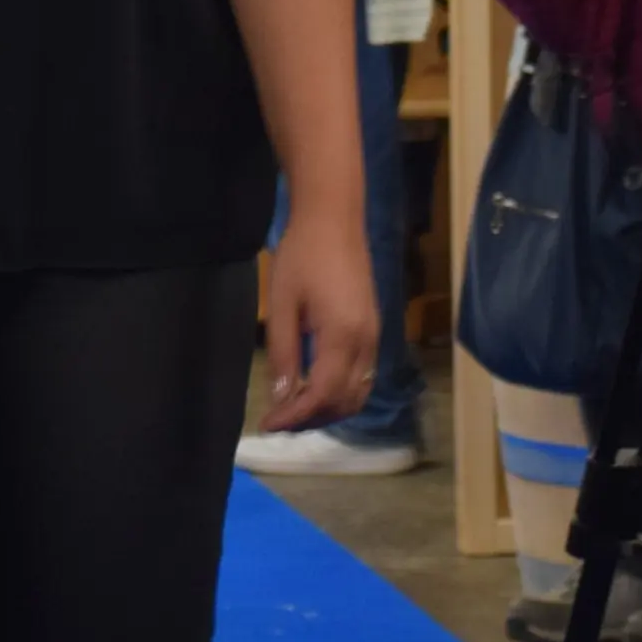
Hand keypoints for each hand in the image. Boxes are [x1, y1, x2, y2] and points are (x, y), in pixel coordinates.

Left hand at [260, 205, 377, 432]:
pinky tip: (313, 384)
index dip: (296, 416)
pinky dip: (340, 390)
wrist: (334, 217)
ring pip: (359, 391)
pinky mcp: (373, 328)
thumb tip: (281, 397)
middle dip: (312, 417)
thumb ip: (283, 353)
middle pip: (346, 401)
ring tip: (293, 405)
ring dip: (328, 407)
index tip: (267, 424)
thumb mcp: (283, 304)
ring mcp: (374, 335)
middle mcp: (366, 342)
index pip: (323, 395)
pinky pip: (362, 374)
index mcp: (343, 336)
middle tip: (278, 417)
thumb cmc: (302, 255)